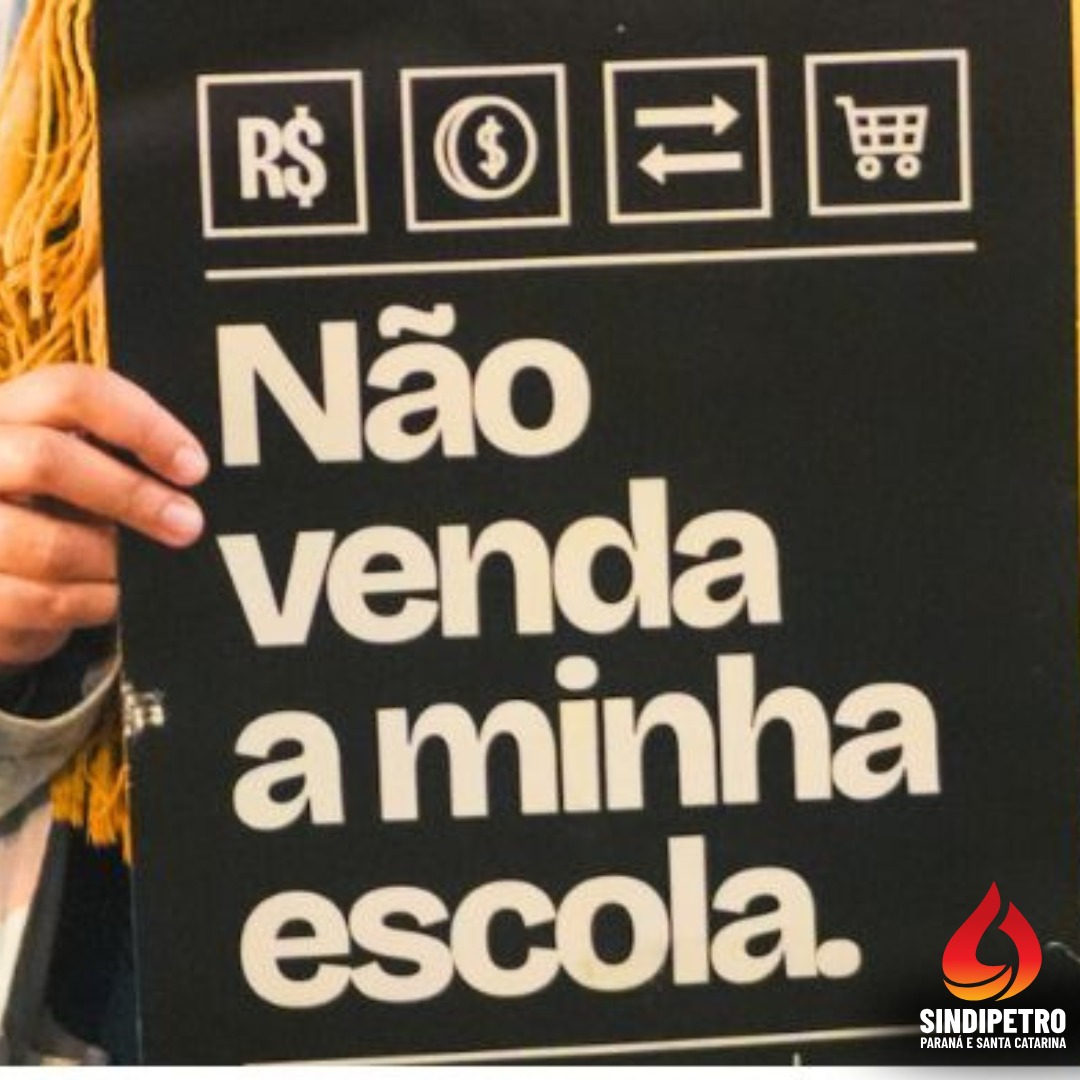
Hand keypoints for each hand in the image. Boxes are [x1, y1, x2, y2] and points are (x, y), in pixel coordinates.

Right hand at [0, 365, 208, 667]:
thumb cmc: (47, 514)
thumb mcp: (75, 475)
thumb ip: (117, 463)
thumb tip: (189, 487)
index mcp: (9, 412)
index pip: (72, 390)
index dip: (142, 425)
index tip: (193, 467)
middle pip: (47, 458)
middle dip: (131, 496)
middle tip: (187, 524)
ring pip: (49, 545)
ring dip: (113, 563)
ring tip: (140, 568)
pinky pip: (41, 601)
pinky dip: (93, 603)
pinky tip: (113, 597)